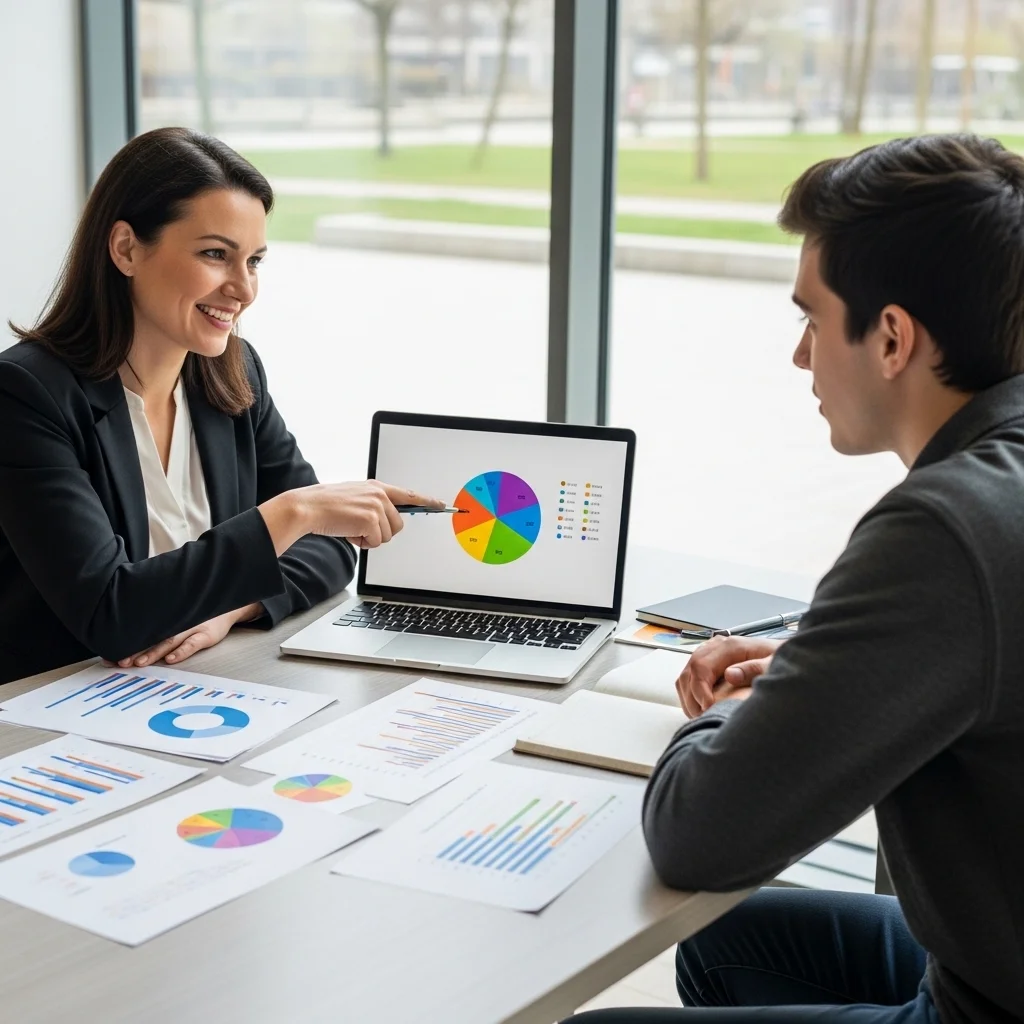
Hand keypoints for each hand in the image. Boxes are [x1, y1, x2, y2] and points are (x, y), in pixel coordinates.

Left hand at [106, 604, 261, 669]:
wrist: (225, 602)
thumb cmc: (197, 610)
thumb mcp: (177, 611)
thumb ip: (158, 619)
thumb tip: (130, 626)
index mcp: (165, 619)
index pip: (141, 631)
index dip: (125, 642)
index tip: (108, 654)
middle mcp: (175, 623)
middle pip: (151, 638)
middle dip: (134, 651)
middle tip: (119, 662)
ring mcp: (191, 628)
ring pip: (169, 641)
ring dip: (153, 652)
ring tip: (139, 663)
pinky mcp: (206, 634)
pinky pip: (192, 643)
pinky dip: (182, 651)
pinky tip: (171, 659)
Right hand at [262, 481, 443, 553]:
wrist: (308, 507)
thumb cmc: (326, 506)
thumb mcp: (354, 498)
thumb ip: (373, 504)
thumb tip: (388, 522)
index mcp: (377, 487)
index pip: (409, 494)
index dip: (427, 501)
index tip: (442, 505)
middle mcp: (380, 494)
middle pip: (399, 524)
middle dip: (382, 532)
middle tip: (361, 529)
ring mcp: (376, 506)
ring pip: (388, 535)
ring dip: (370, 538)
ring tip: (351, 527)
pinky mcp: (371, 519)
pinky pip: (376, 542)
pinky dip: (362, 543)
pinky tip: (349, 532)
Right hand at [676, 635, 782, 717]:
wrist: (783, 656)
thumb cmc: (780, 662)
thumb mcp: (773, 666)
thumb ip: (754, 669)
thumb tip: (730, 675)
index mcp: (730, 646)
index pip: (701, 666)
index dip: (700, 690)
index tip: (708, 708)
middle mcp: (716, 647)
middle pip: (689, 671)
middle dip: (692, 697)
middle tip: (704, 716)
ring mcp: (710, 654)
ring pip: (685, 675)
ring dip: (689, 698)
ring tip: (702, 716)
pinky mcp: (709, 662)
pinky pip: (689, 678)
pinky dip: (690, 695)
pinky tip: (702, 708)